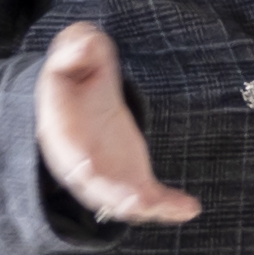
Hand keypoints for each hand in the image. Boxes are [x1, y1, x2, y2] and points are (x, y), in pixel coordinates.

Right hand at [35, 21, 198, 226]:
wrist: (77, 103)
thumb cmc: (72, 80)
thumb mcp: (69, 58)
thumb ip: (74, 49)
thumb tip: (84, 45)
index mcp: (63, 135)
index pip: (67, 153)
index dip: (76, 162)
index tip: (86, 165)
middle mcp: (83, 165)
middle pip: (96, 188)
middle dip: (116, 196)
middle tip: (138, 201)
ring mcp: (110, 176)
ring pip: (124, 200)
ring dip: (147, 206)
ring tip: (178, 209)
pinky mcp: (133, 179)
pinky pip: (152, 198)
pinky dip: (170, 206)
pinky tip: (190, 207)